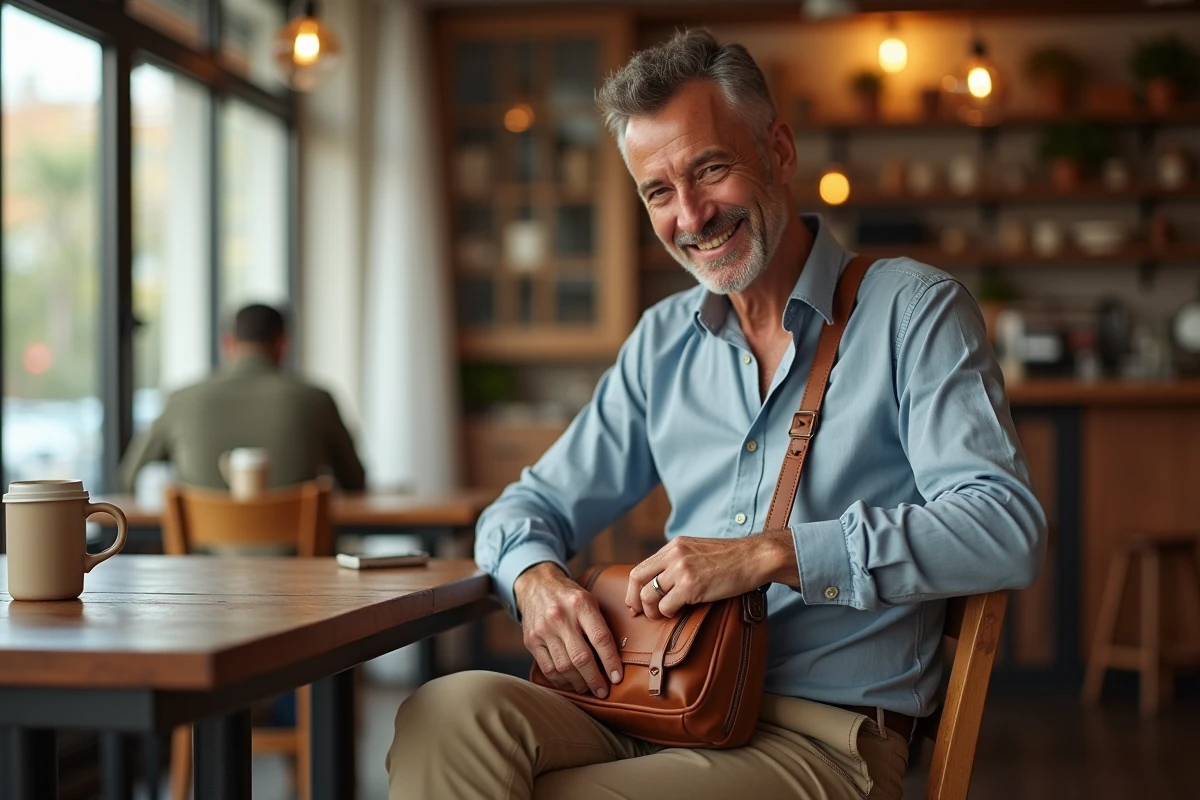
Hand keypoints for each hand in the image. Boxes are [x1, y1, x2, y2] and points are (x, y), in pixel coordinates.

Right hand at [515, 562, 622, 697]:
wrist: (536, 584)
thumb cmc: (569, 595)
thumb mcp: (589, 599)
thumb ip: (600, 623)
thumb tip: (616, 657)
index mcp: (581, 604)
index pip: (600, 638)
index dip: (611, 661)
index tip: (617, 678)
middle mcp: (561, 616)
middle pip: (581, 657)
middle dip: (595, 679)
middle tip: (603, 691)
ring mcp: (543, 629)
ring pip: (564, 666)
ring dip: (579, 683)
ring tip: (588, 688)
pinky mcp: (531, 640)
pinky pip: (547, 668)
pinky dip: (561, 681)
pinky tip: (570, 682)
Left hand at [626, 531, 795, 618]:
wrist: (753, 557)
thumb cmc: (731, 558)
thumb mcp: (698, 550)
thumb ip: (679, 560)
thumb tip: (665, 580)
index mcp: (674, 547)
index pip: (641, 567)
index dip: (634, 588)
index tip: (636, 601)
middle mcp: (673, 555)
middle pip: (637, 579)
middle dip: (634, 600)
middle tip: (640, 613)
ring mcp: (681, 570)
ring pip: (648, 595)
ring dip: (651, 610)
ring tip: (660, 615)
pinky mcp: (691, 585)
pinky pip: (666, 606)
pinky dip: (668, 613)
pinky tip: (676, 613)